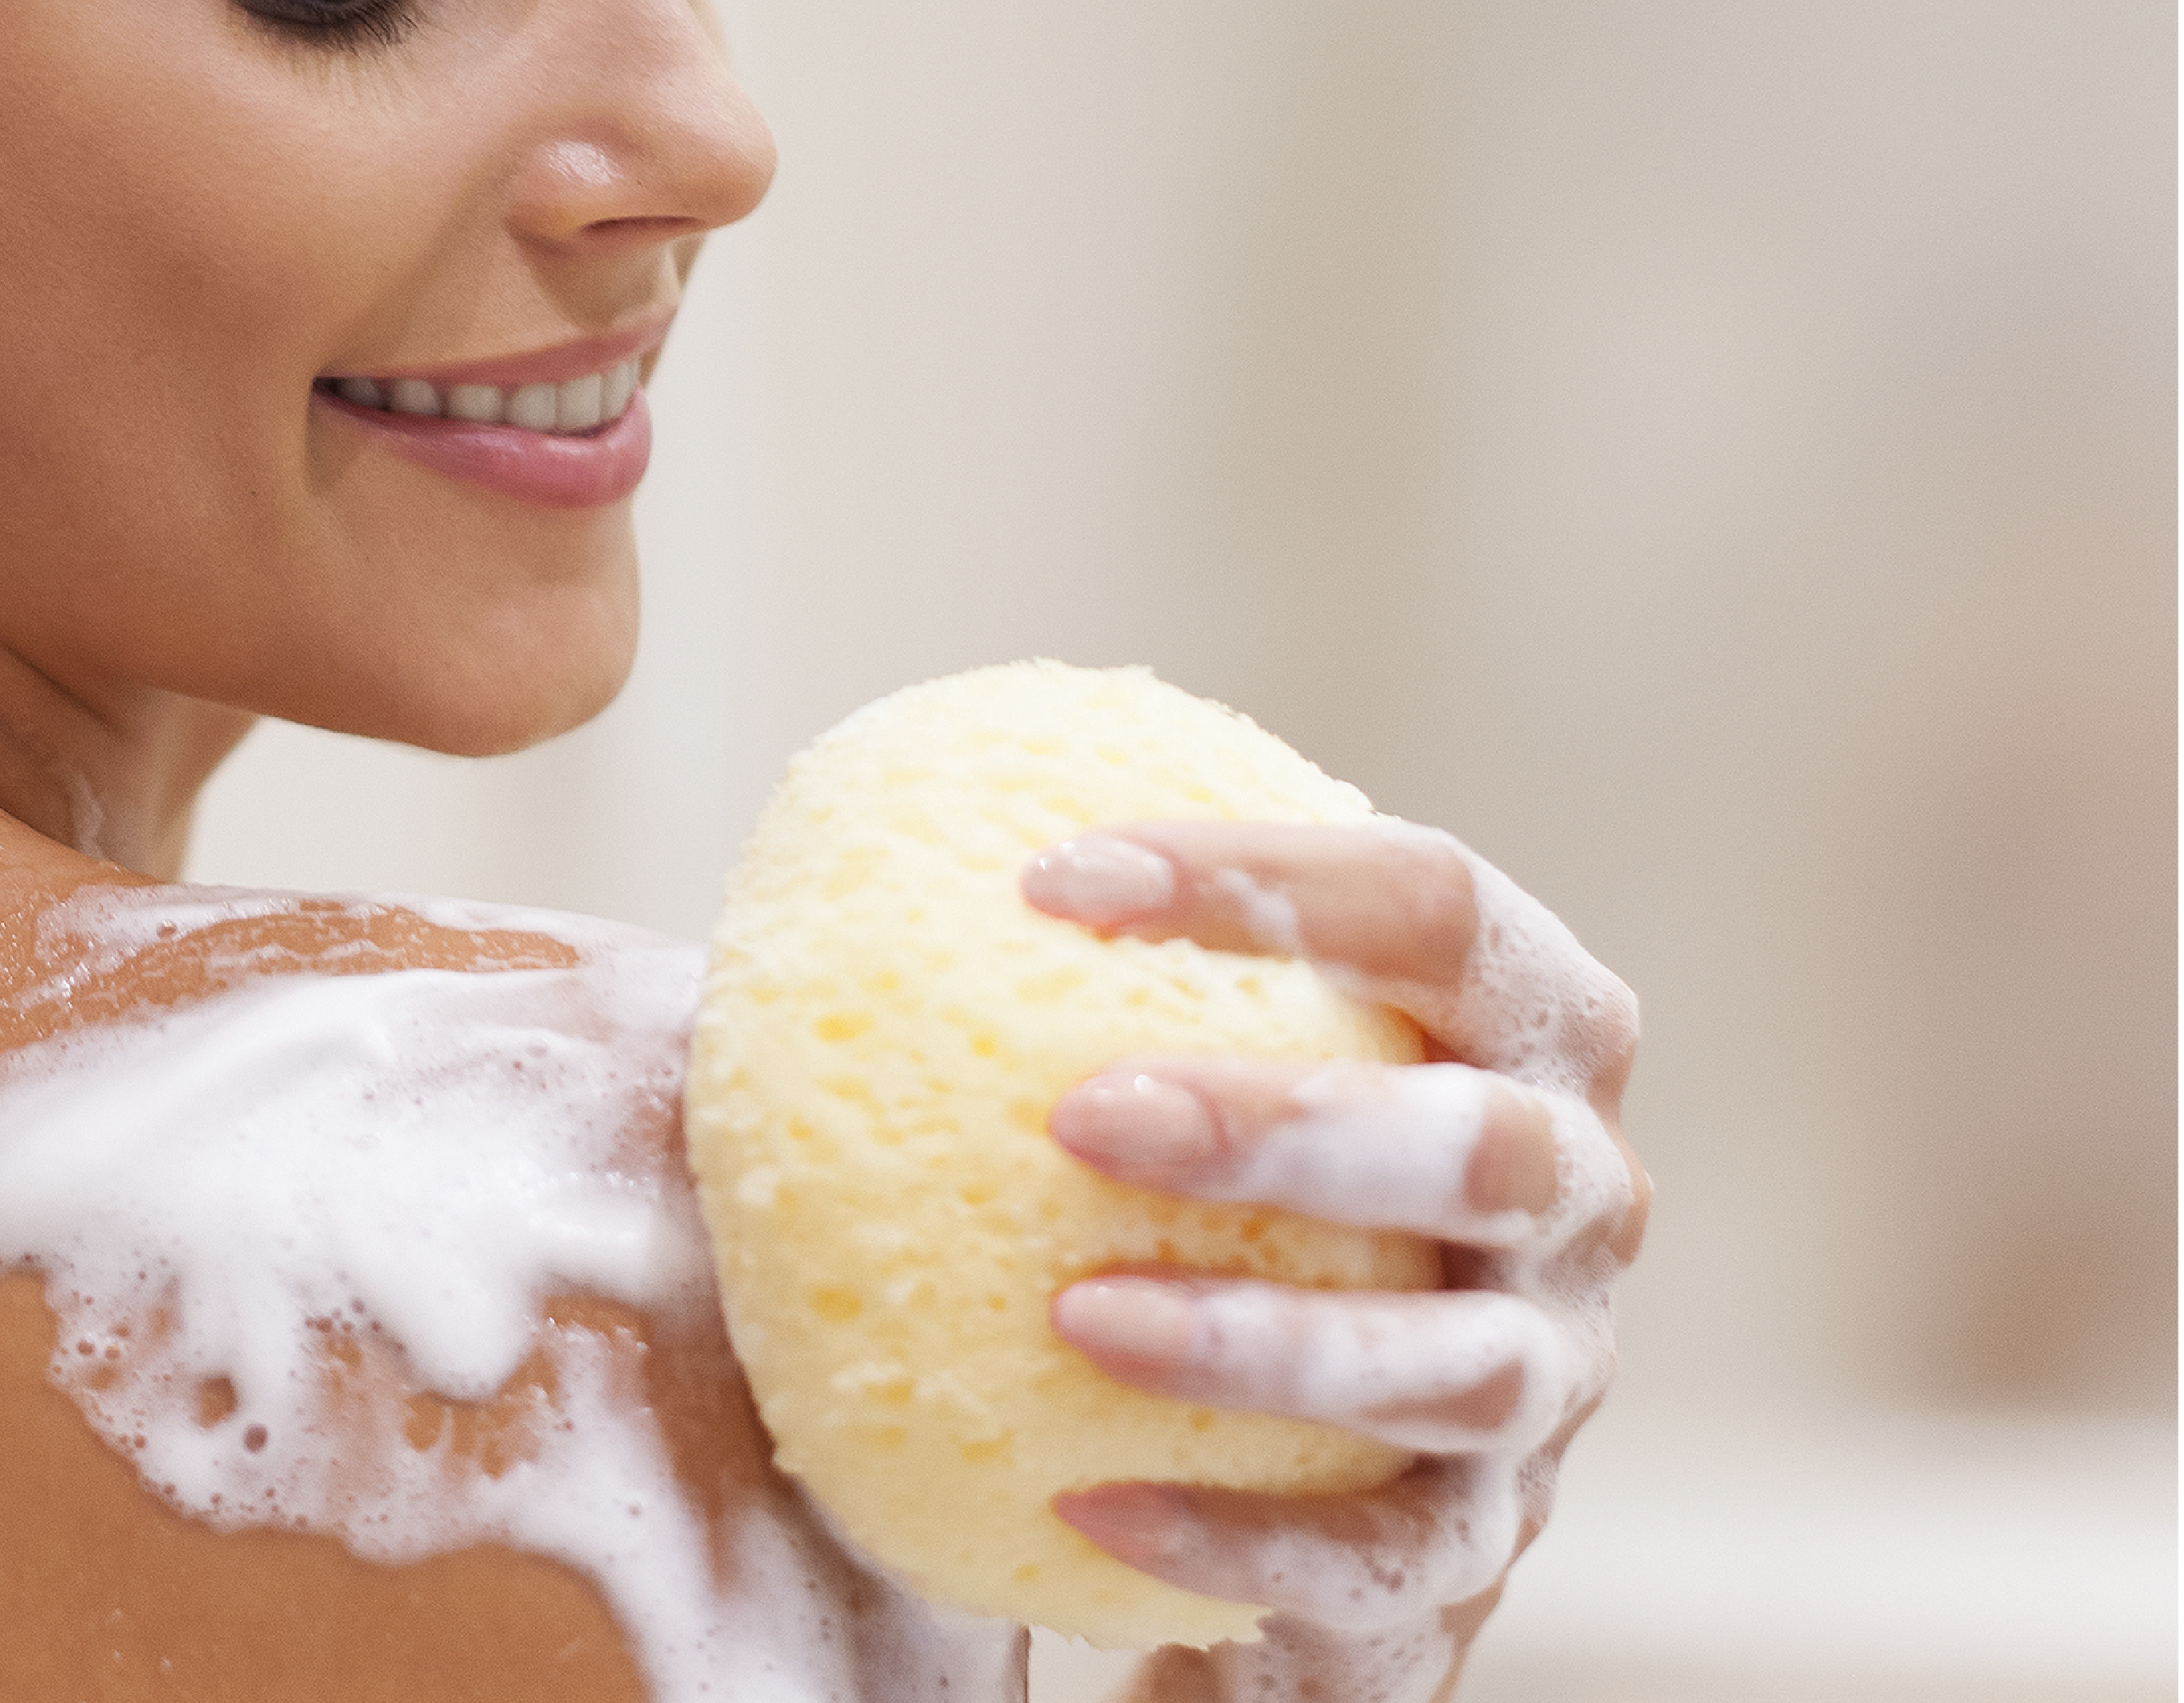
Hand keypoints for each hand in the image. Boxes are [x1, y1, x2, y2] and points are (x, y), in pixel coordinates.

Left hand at [1016, 820, 1647, 1702]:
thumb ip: (1059, 952)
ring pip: (1454, 1365)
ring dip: (1266, 1340)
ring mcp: (1552, 1380)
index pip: (1436, 902)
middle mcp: (1581, 1191)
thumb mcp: (1159, 1030)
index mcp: (1526, 1021)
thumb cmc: (1198, 1159)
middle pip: (1480, 1144)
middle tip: (1082, 1115)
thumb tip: (826, 848)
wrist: (1288, 1423)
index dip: (1268, 875)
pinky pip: (1378, 1559)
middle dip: (1291, 1123)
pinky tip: (1085, 1503)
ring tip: (1077, 1319)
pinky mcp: (1486, 1544)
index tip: (1047, 879)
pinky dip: (1237, 1536)